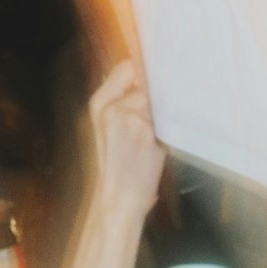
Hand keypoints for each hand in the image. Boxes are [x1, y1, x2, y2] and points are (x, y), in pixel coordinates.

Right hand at [79, 57, 163, 227]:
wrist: (117, 199)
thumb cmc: (117, 167)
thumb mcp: (108, 128)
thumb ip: (122, 101)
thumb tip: (146, 76)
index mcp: (98, 103)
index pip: (126, 67)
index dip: (142, 73)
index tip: (151, 81)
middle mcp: (111, 106)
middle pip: (148, 82)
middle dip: (155, 98)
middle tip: (150, 122)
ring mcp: (128, 116)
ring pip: (160, 100)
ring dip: (163, 116)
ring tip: (151, 139)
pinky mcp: (146, 129)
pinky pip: (167, 117)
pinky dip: (168, 129)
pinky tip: (156, 145)